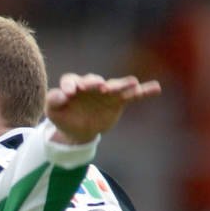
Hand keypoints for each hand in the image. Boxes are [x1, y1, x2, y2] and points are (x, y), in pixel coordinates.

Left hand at [46, 73, 160, 144]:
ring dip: (123, 84)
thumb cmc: (64, 116)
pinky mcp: (118, 101)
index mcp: (73, 86)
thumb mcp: (53, 111)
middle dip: (96, 83)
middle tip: (99, 87)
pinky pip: (132, 95)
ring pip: (115, 86)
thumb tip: (63, 95)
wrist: (78, 130)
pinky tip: (155, 88)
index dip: (70, 85)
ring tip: (132, 82)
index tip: (70, 92)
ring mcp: (106, 93)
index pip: (71, 80)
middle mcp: (91, 85)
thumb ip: (54, 101)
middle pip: (94, 81)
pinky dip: (144, 91)